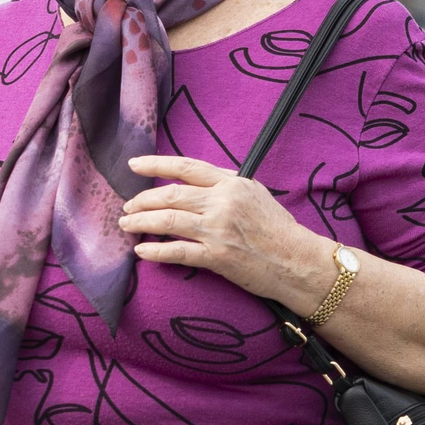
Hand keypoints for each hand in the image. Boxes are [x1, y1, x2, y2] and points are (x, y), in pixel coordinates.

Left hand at [119, 154, 332, 310]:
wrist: (297, 260)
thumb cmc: (278, 228)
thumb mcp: (254, 193)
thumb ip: (225, 184)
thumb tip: (193, 181)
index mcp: (231, 183)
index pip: (186, 167)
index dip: (155, 164)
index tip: (133, 164)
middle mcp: (223, 202)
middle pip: (170, 195)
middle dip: (142, 200)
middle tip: (127, 207)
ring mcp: (219, 230)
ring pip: (168, 221)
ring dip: (141, 223)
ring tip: (126, 225)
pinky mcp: (218, 257)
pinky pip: (177, 252)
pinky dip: (154, 252)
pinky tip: (141, 252)